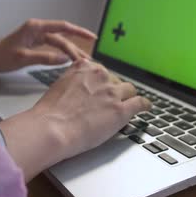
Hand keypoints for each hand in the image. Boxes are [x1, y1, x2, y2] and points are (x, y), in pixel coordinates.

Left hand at [0, 18, 95, 71]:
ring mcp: (35, 36)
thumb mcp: (23, 58)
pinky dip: (61, 54)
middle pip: (62, 37)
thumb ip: (45, 58)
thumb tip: (64, 59)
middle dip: (76, 47)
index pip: (62, 27)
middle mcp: (37, 29)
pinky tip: (68, 60)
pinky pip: (52, 47)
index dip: (79, 31)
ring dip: (69, 52)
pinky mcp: (34, 44)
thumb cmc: (1, 57)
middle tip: (87, 60)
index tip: (92, 37)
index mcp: (35, 27)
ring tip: (82, 62)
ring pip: (58, 43)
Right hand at [0, 59, 150, 180]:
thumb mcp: (59, 86)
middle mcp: (100, 76)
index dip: (102, 83)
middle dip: (113, 91)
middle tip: (109, 103)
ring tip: (127, 105)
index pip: (101, 71)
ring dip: (127, 98)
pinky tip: (145, 108)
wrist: (52, 128)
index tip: (103, 88)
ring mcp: (112, 93)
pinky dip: (144, 105)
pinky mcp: (121, 110)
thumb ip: (74, 82)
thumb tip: (79, 89)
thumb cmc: (50, 113)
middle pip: (115, 80)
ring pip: (129, 90)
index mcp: (84, 67)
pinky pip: (140, 103)